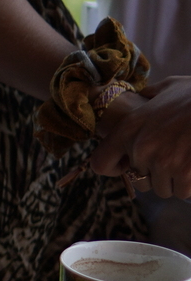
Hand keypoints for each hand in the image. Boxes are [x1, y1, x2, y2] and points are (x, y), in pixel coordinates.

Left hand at [90, 76, 190, 197]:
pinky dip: (190, 184)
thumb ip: (148, 97)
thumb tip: (142, 97)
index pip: (99, 163)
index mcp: (129, 128)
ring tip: (186, 159)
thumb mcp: (167, 88)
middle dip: (154, 174)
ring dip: (174, 180)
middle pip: (140, 180)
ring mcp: (163, 162)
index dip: (114, 167)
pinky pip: (183, 192)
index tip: (127, 164)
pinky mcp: (185, 174)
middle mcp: (140, 148)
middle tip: (171, 158)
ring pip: (163, 188)